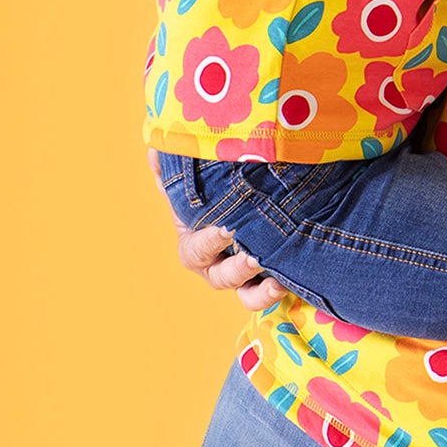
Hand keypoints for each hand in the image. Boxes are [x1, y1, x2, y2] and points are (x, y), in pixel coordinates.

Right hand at [147, 149, 286, 311]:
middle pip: (223, 277)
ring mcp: (243, 278)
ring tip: (278, 281)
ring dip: (260, 291)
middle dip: (238, 270)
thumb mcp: (196, 185)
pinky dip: (278, 292)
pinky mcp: (267, 281)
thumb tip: (155, 151)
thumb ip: (174, 172)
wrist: (252, 206)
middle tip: (255, 258)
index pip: (197, 250)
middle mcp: (216, 266)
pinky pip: (270, 295)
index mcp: (195, 246)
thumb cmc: (216, 199)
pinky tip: (291, 281)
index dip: (210, 242)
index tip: (227, 229)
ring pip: (247, 295)